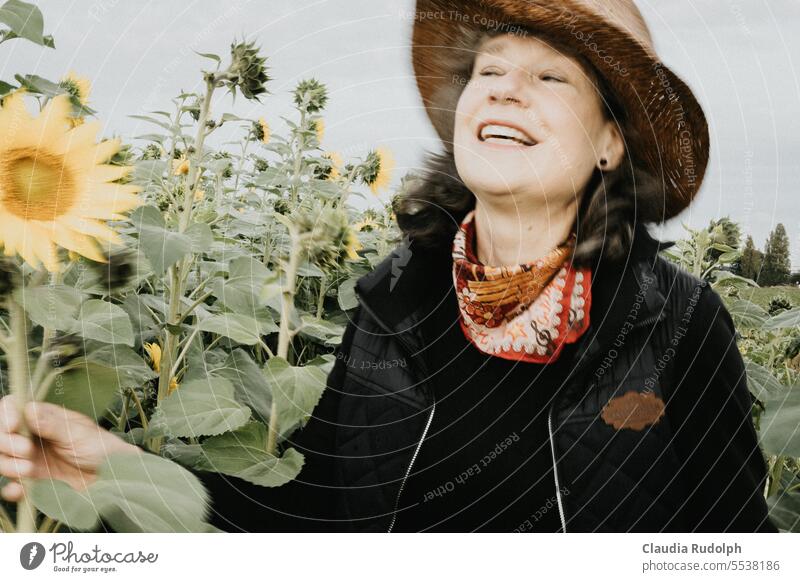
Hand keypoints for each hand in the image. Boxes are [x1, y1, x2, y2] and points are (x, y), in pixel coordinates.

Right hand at [0, 394, 140, 501]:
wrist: (115, 478)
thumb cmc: (102, 448)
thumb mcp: (78, 434)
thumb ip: (53, 425)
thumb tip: (29, 409)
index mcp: (45, 417)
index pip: (14, 408)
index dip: (6, 415)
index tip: (12, 426)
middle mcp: (34, 437)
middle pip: (3, 435)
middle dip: (5, 442)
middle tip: (26, 450)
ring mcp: (32, 459)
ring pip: (3, 459)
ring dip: (7, 464)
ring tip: (28, 470)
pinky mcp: (35, 481)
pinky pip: (13, 485)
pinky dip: (11, 489)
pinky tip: (18, 490)